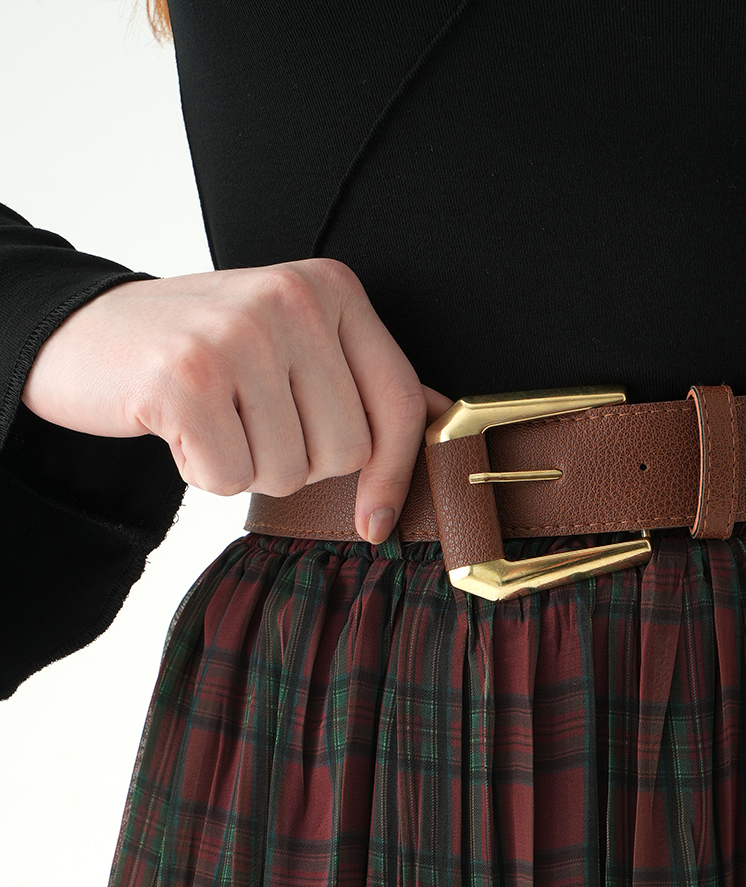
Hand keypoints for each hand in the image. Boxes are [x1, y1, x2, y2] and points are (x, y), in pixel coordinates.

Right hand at [21, 259, 452, 543]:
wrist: (85, 334)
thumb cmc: (204, 353)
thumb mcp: (294, 344)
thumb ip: (363, 378)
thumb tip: (444, 424)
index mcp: (330, 287)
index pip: (396, 403)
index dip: (394, 476)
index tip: (376, 523)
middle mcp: (290, 298)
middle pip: (345, 452)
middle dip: (299, 463)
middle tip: (251, 423)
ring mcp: (238, 333)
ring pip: (289, 473)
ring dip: (247, 468)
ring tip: (215, 420)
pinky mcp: (187, 377)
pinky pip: (231, 479)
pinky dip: (204, 473)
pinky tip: (183, 430)